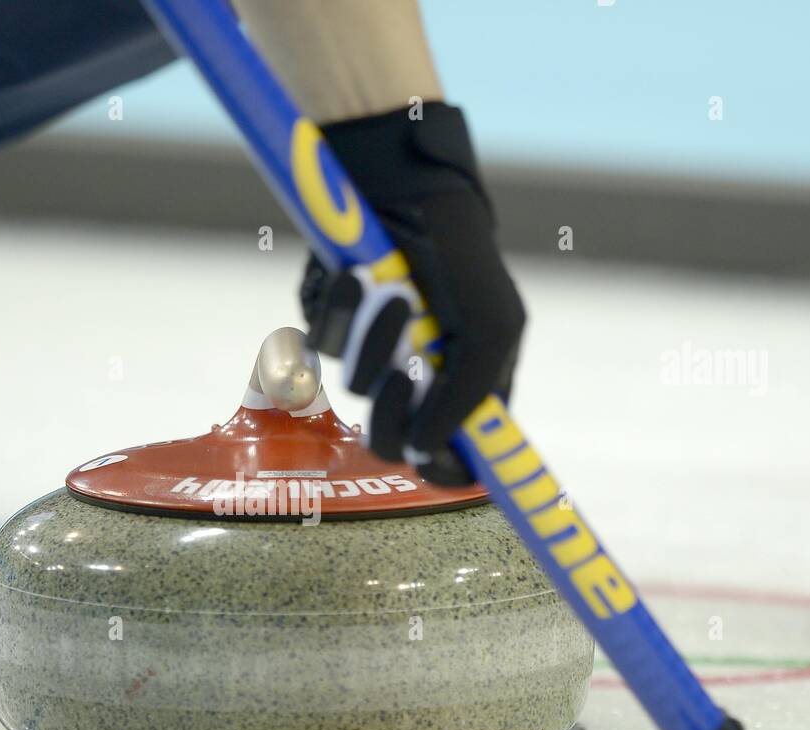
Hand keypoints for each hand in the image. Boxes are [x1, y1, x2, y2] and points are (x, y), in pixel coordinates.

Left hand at [301, 103, 524, 483]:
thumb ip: (469, 396)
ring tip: (391, 292)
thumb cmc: (458, 253)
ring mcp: (373, 352)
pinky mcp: (333, 324)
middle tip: (399, 375)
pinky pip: (318, 345)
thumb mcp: (491, 325)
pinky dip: (334, 312)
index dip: (440, 469)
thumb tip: (424, 452)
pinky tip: (352, 276)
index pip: (455, 459)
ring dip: (370, 343)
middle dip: (390, 409)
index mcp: (469, 385)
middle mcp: (419, 377)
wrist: (401, 182)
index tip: (426, 459)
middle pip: (391, 439)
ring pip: (354, 387)